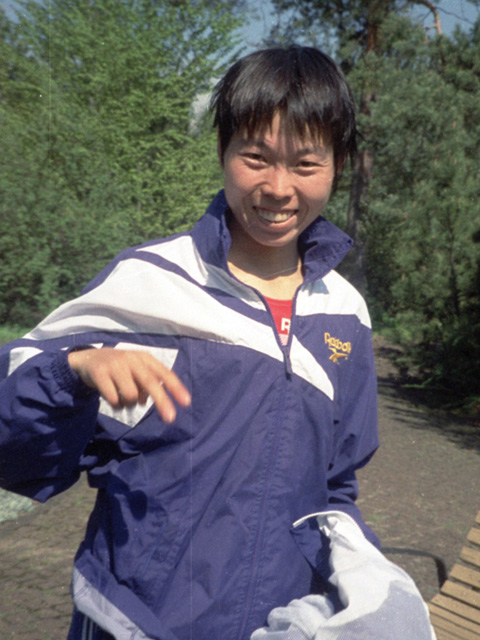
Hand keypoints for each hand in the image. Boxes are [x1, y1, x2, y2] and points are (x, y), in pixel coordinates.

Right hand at [68, 348, 190, 422]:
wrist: (89, 359)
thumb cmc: (121, 368)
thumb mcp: (136, 371)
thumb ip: (147, 384)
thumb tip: (146, 402)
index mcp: (144, 358)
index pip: (164, 373)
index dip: (176, 387)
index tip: (186, 402)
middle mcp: (132, 359)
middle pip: (150, 383)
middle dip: (162, 401)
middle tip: (171, 419)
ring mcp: (115, 365)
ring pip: (131, 394)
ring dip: (130, 405)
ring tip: (124, 401)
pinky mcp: (99, 373)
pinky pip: (113, 398)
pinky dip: (116, 406)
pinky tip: (113, 401)